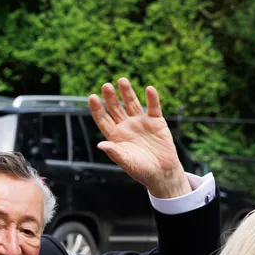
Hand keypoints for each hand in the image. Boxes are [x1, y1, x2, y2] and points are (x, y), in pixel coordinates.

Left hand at [88, 78, 190, 198]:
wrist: (162, 173)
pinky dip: (152, 99)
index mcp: (116, 136)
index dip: (97, 109)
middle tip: (105, 86)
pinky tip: (149, 89)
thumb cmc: (141, 170)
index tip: (92, 97)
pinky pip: (154, 108)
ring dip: (128, 92)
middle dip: (110, 97)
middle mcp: (126, 126)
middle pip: (116, 108)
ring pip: (132, 104)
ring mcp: (141, 122)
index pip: (103, 120)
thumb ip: (115, 152)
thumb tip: (100, 144)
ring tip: (122, 80)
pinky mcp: (157, 122)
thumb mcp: (126, 162)